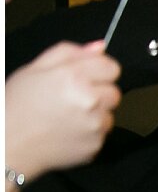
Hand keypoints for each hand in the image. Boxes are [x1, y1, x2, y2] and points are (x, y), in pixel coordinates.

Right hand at [5, 41, 120, 182]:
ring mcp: (95, 125)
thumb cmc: (17, 105)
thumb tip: (99, 47)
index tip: (86, 77)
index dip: (99, 71)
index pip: (112, 67)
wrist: (9, 143)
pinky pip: (102, 133)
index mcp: (74, 77)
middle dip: (98, 93)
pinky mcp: (96, 144)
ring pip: (109, 113)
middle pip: (114, 91)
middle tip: (72, 98)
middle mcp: (89, 100)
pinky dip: (90, 132)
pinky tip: (67, 130)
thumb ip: (68, 53)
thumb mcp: (34, 69)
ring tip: (67, 116)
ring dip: (95, 114)